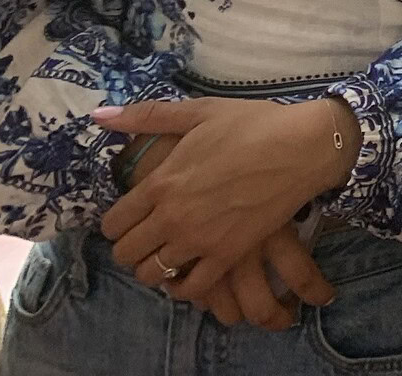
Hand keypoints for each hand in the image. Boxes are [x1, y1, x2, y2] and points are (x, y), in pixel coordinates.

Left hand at [95, 96, 358, 309]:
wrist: (303, 147)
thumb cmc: (253, 124)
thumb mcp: (199, 113)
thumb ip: (147, 116)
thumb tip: (98, 115)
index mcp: (161, 183)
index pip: (113, 223)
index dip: (116, 223)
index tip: (131, 216)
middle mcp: (173, 217)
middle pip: (126, 254)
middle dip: (130, 247)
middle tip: (147, 236)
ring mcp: (200, 240)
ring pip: (151, 275)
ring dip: (153, 267)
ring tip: (168, 253)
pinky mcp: (229, 255)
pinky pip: (191, 288)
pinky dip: (183, 285)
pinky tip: (190, 270)